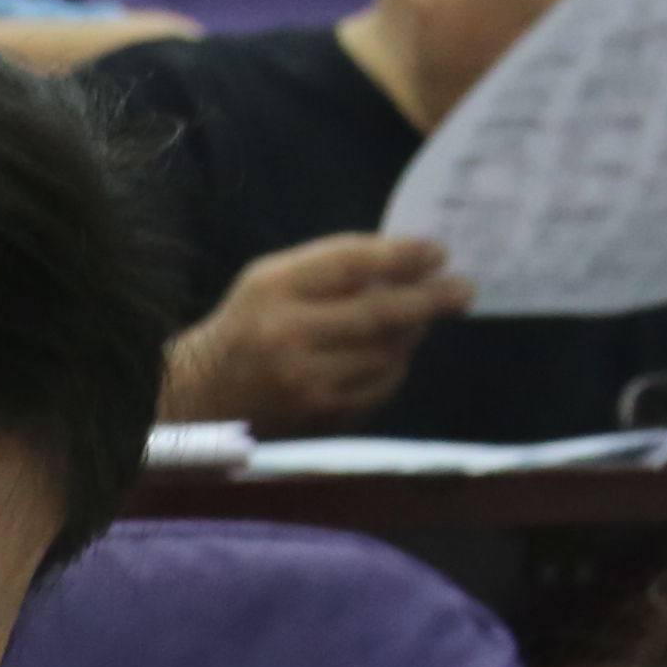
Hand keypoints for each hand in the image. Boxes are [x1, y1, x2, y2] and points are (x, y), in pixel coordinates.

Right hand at [164, 232, 473, 427]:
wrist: (202, 395)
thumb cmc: (247, 326)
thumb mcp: (271, 280)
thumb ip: (330, 268)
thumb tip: (406, 262)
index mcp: (273, 289)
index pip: (351, 264)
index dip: (402, 256)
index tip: (438, 252)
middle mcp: (289, 336)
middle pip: (379, 313)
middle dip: (430, 299)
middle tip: (464, 289)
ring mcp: (307, 380)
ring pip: (387, 353)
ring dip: (411, 334)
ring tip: (419, 319)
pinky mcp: (321, 414)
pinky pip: (380, 386)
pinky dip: (393, 367)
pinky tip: (388, 355)